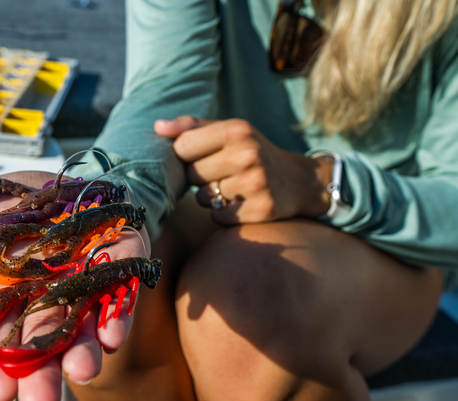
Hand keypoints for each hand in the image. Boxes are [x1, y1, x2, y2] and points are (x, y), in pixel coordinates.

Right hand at [0, 171, 149, 400]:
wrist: (77, 172)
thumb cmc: (25, 197)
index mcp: (10, 291)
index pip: (0, 340)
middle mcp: (49, 297)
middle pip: (43, 343)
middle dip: (41, 373)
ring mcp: (87, 284)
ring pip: (84, 328)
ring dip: (82, 353)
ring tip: (80, 373)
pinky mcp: (120, 264)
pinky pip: (120, 295)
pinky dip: (117, 316)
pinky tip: (112, 336)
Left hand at [155, 116, 332, 223]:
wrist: (299, 181)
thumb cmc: (252, 152)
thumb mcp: (228, 132)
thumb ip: (191, 127)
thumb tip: (157, 127)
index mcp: (237, 130)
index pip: (182, 147)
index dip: (186, 155)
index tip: (201, 156)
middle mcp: (248, 154)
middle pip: (191, 175)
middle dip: (200, 178)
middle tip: (221, 173)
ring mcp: (256, 183)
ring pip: (203, 198)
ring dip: (211, 197)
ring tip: (232, 187)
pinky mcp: (261, 209)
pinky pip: (218, 216)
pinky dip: (224, 213)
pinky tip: (240, 203)